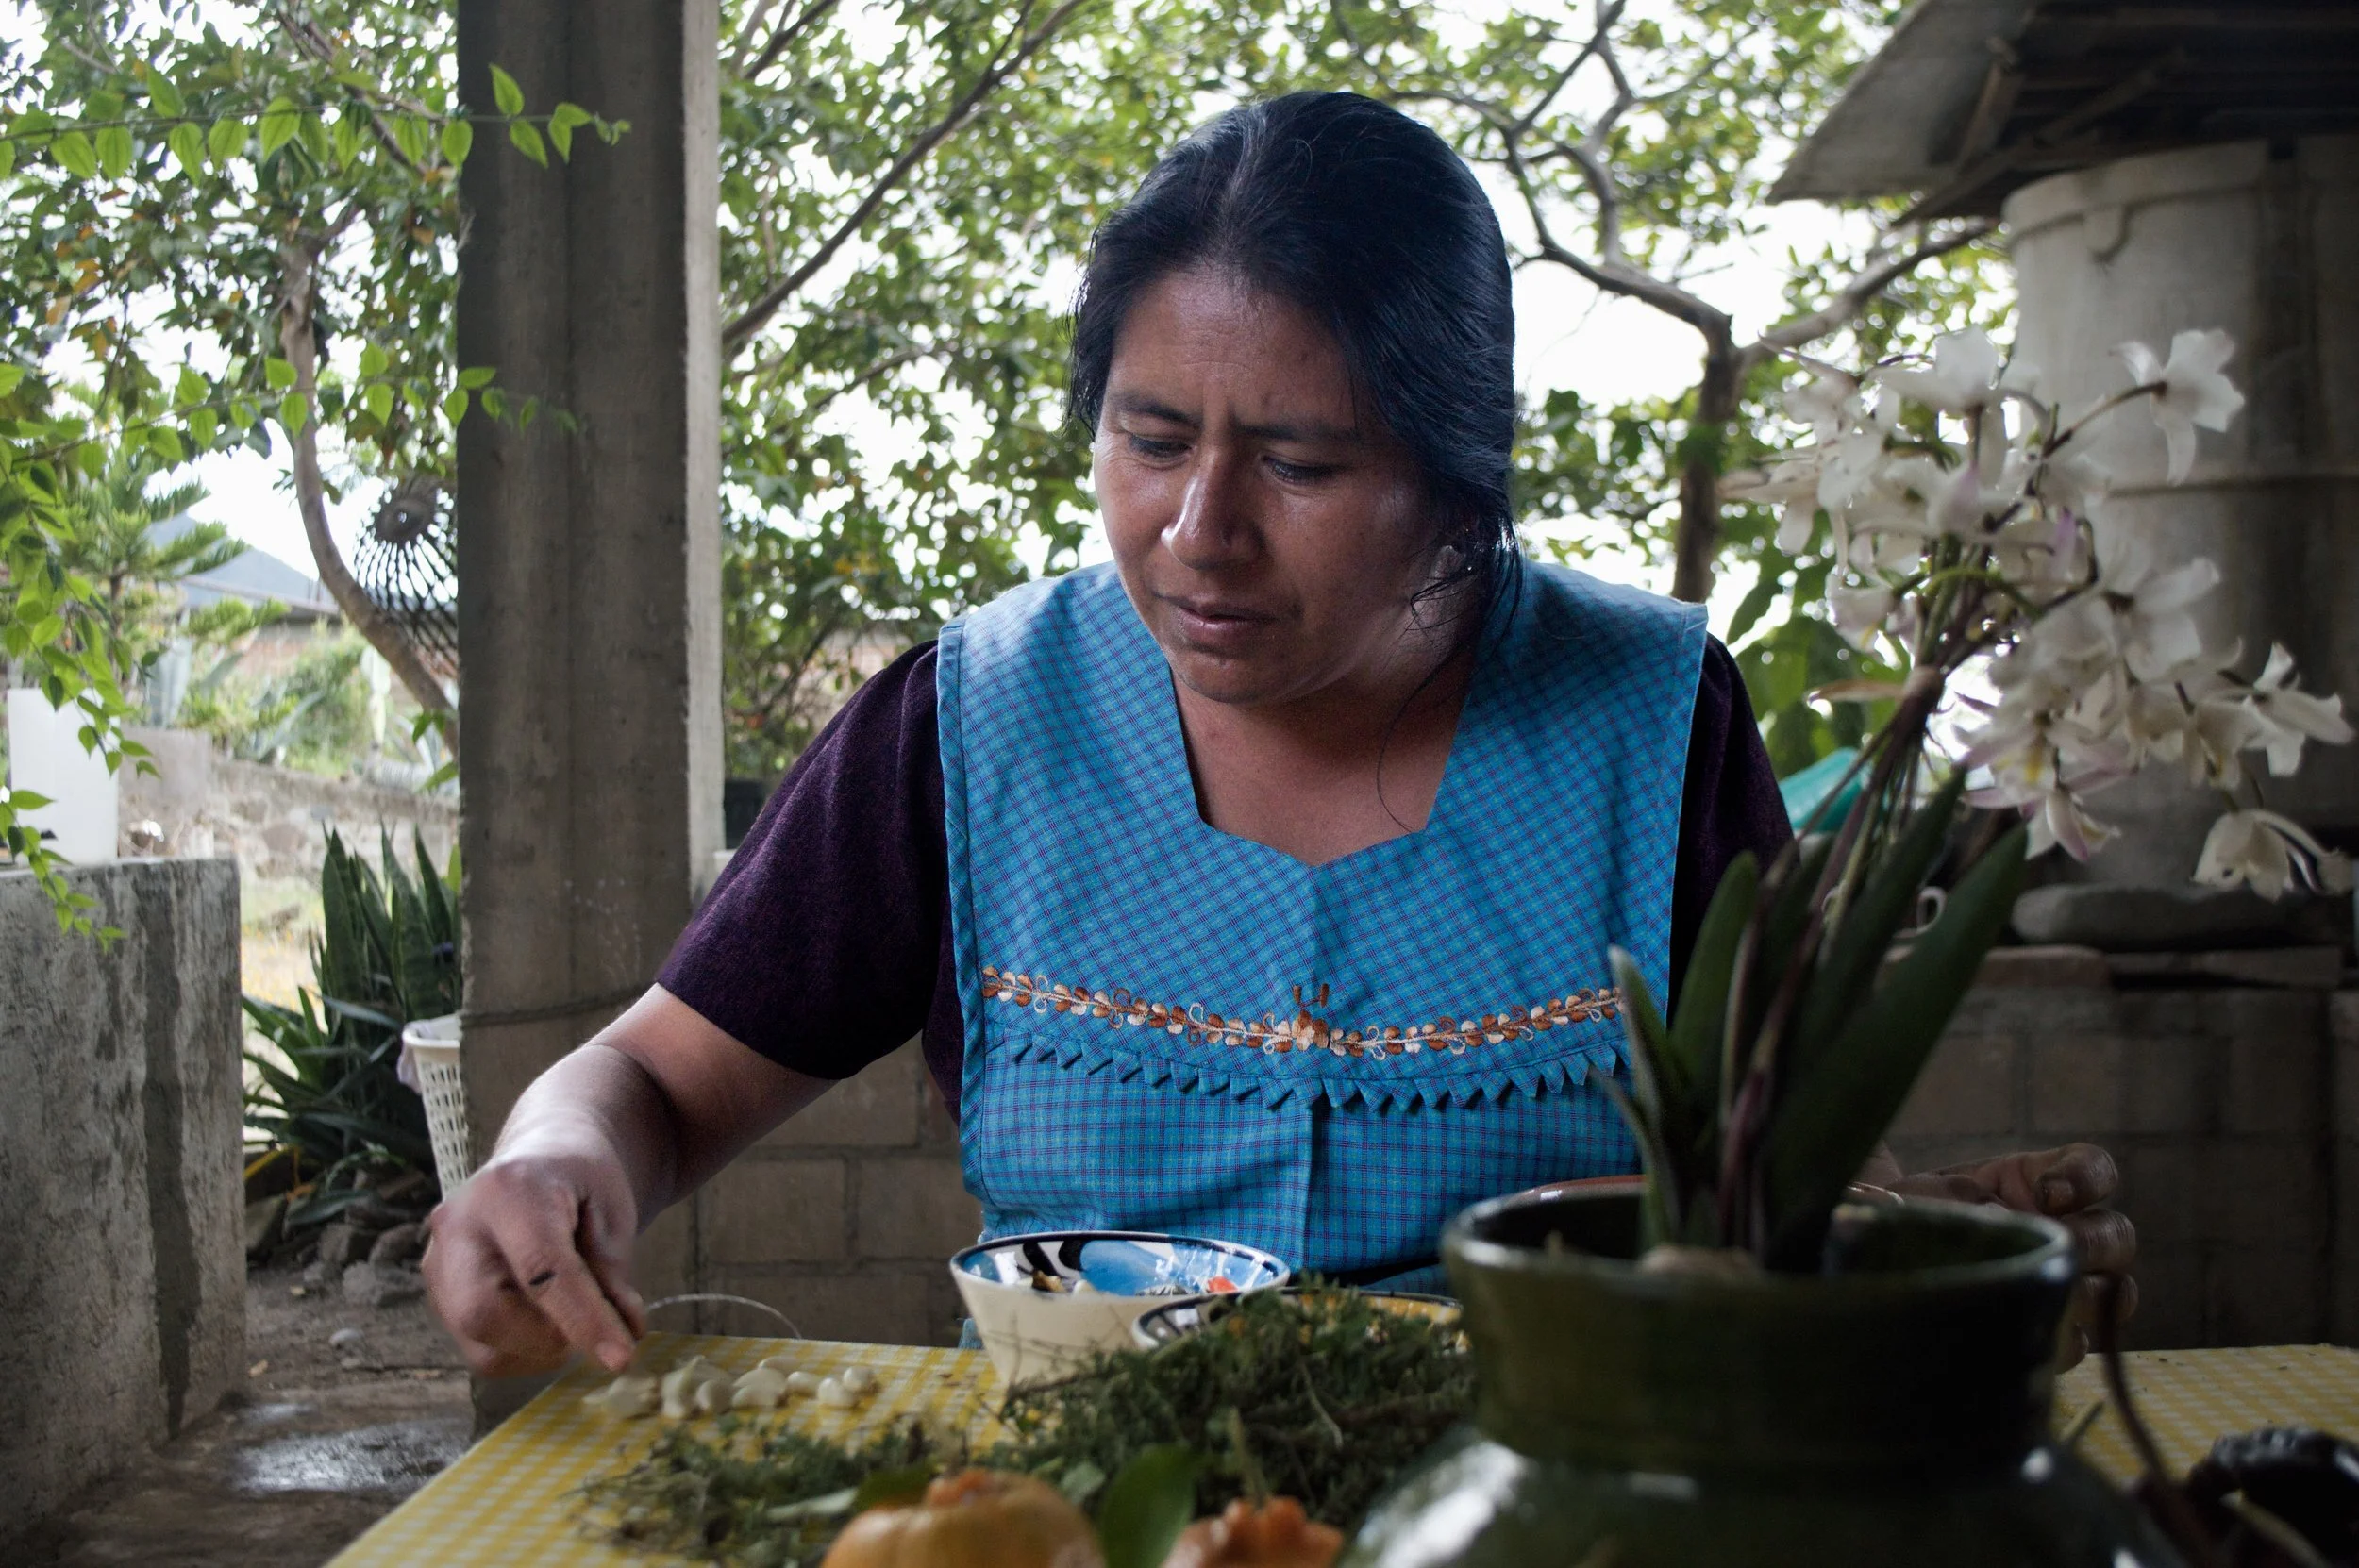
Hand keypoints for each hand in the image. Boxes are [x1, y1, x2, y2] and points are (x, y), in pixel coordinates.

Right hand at [422, 1147, 646, 1378]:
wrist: (541, 1159)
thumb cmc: (583, 1182)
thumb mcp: (613, 1214)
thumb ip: (613, 1276)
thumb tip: (623, 1338)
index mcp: (509, 1190)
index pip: (541, 1269)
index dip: (582, 1319)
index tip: (622, 1358)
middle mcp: (458, 1224)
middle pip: (483, 1312)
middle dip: (547, 1339)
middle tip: (595, 1330)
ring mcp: (437, 1260)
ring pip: (478, 1341)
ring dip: (538, 1350)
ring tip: (573, 1316)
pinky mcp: (437, 1292)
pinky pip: (476, 1348)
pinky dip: (521, 1350)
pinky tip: (545, 1317)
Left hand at [1891, 1142, 2136, 1367]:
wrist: (1871, 1258)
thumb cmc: (1904, 1216)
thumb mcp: (1929, 1196)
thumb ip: (1965, 1202)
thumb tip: (2000, 1222)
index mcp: (2038, 1182)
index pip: (2095, 1168)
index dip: (2087, 1177)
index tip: (2049, 1193)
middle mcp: (2064, 1229)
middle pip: (2118, 1235)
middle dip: (2092, 1242)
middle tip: (2051, 1249)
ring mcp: (2063, 1281)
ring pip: (2116, 1292)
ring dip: (2090, 1294)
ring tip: (2045, 1294)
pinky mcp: (2051, 1331)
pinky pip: (2084, 1343)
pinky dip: (2067, 1339)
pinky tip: (2033, 1331)